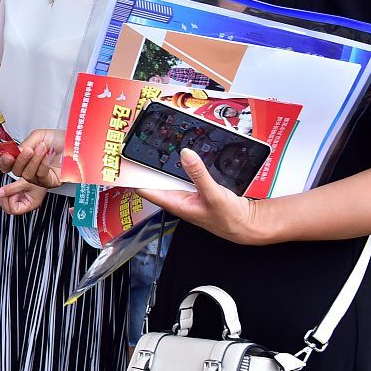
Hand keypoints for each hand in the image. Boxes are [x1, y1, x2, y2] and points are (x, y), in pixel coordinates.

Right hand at [0, 129, 61, 189]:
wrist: (78, 142)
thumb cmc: (62, 139)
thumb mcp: (40, 136)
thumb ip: (26, 143)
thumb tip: (16, 152)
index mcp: (27, 156)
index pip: (10, 164)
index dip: (5, 162)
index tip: (7, 156)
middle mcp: (32, 167)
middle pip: (17, 171)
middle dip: (20, 160)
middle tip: (27, 150)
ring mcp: (40, 176)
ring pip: (27, 175)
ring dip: (33, 161)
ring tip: (41, 148)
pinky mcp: (50, 181)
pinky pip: (41, 177)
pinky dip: (42, 165)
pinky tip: (47, 157)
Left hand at [0, 178, 47, 215]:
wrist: (45, 171)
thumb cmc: (42, 177)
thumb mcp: (24, 182)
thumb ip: (11, 188)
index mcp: (30, 204)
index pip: (14, 210)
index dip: (9, 201)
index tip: (8, 193)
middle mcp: (27, 203)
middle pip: (10, 208)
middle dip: (6, 199)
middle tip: (6, 190)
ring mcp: (24, 199)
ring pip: (9, 203)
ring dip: (7, 195)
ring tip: (11, 187)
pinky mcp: (22, 194)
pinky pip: (11, 196)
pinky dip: (9, 191)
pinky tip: (12, 186)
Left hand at [136, 149, 265, 244]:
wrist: (247, 224)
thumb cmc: (229, 218)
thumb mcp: (214, 194)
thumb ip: (199, 174)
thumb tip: (185, 154)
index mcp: (175, 203)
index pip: (145, 189)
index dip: (133, 176)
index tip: (123, 162)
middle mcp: (177, 199)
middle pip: (155, 180)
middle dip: (146, 165)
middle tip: (138, 145)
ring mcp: (186, 194)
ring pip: (169, 176)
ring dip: (164, 164)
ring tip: (156, 145)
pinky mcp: (196, 189)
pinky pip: (183, 174)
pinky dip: (181, 165)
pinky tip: (182, 155)